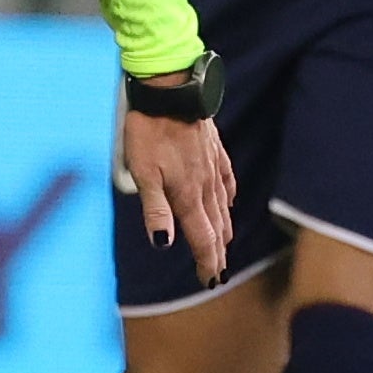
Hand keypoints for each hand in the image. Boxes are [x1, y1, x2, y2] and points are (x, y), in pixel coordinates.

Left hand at [117, 106, 233, 283]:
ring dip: (223, 229)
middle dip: (216, 252)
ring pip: (222, 206)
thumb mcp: (143, 173)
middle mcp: (205, 185)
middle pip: (215, 227)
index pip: (202, 238)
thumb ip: (155, 210)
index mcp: (187, 195)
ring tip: (224, 246)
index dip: (206, 261)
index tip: (209, 280)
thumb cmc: (150, 131)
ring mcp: (212, 167)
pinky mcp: (214, 150)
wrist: (170, 91)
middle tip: (218, 273)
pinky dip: (228, 198)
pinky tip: (229, 202)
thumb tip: (163, 244)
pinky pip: (226, 181)